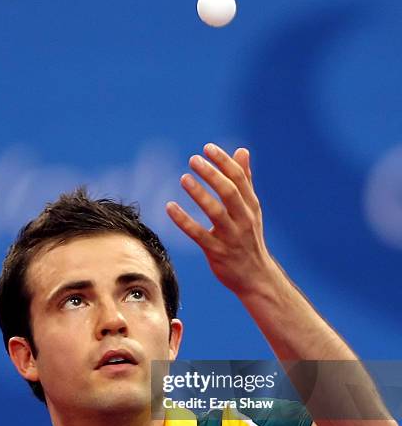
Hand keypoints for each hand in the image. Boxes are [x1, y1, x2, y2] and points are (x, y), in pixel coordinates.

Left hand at [166, 143, 273, 297]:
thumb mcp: (251, 209)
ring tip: (184, 178)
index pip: (239, 179)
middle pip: (229, 193)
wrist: (256, 277)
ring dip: (199, 194)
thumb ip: (245, 180)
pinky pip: (199, 235)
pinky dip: (184, 221)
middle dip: (212, 174)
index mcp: (251, 206)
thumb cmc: (249, 239)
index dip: (224, 162)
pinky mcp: (217, 253)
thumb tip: (243, 150)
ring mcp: (231, 237)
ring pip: (215, 212)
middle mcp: (244, 220)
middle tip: (193, 159)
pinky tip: (169, 207)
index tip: (208, 148)